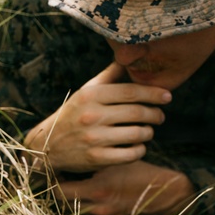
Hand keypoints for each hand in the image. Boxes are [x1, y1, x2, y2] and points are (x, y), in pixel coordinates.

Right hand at [24, 62, 170, 173]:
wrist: (47, 146)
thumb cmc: (72, 115)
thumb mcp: (86, 92)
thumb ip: (108, 76)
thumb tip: (129, 56)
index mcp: (90, 95)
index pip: (130, 91)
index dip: (153, 93)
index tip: (167, 96)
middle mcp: (91, 115)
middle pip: (137, 112)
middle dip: (155, 114)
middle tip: (160, 115)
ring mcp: (94, 138)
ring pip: (137, 134)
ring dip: (149, 132)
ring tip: (148, 130)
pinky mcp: (97, 159)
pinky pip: (131, 155)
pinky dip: (140, 150)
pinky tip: (138, 146)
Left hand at [54, 160, 194, 214]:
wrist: (165, 194)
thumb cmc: (141, 172)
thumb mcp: (115, 162)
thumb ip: (91, 162)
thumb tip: (67, 156)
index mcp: (96, 191)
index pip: (59, 191)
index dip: (53, 181)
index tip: (55, 171)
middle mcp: (97, 210)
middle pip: (63, 205)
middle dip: (60, 192)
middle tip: (61, 178)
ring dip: (70, 203)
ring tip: (74, 187)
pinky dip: (83, 212)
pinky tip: (88, 199)